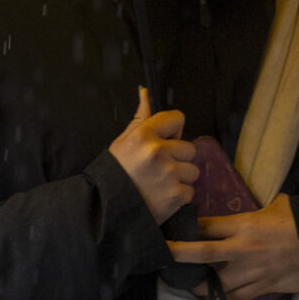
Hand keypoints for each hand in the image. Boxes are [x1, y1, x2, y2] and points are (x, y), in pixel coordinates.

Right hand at [109, 87, 198, 223]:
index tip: (163, 144)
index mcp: (144, 134)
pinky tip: (162, 197)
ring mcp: (169, 174)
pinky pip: (190, 191)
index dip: (172, 132)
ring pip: (193, 171)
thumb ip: (140, 117)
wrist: (106, 209)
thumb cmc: (115, 171)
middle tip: (159, 169)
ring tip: (161, 184)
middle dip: (178, 159)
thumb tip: (145, 91)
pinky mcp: (176, 195)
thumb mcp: (123, 141)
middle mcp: (158, 151)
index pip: (178, 119)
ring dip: (181, 179)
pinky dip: (179, 196)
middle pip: (189, 148)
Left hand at [167, 194, 298, 299]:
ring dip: (199, 284)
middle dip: (180, 254)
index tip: (176, 229)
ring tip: (188, 282)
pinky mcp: (261, 288)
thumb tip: (239, 202)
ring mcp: (252, 271)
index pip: (208, 225)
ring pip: (216, 283)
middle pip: (203, 253)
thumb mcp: (273, 206)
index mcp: (245, 224)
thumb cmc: (297, 221)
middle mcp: (243, 249)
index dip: (189, 228)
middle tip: (165, 255)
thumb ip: (251, 209)